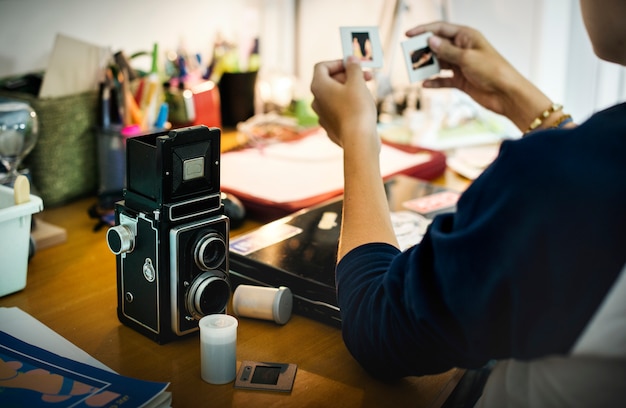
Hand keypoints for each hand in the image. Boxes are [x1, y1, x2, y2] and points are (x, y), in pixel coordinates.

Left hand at [310, 57, 377, 152]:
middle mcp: (316, 101)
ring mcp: (322, 115)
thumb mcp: (357, 82)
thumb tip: (350, 59)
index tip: (353, 64)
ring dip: (350, 89)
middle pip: (329, 81)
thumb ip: (353, 68)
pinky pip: (338, 110)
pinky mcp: (330, 126)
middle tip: (367, 76)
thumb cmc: (357, 109)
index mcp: (318, 87)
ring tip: (367, 90)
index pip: (322, 66)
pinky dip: (348, 104)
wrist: (358, 140)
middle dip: (348, 76)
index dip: (338, 62)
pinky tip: (362, 107)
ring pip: (335, 96)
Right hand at [407, 22, 551, 130]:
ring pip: (439, 63)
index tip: (408, 34)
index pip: (441, 29)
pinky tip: (425, 84)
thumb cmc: (493, 70)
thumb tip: (430, 40)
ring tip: (415, 70)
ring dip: (427, 67)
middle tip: (409, 55)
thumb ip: (447, 50)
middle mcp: (463, 49)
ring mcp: (461, 65)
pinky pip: (443, 80)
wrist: (506, 93)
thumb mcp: (467, 58)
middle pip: (438, 46)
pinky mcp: (460, 80)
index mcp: (467, 37)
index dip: (424, 30)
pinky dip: (434, 82)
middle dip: (423, 50)